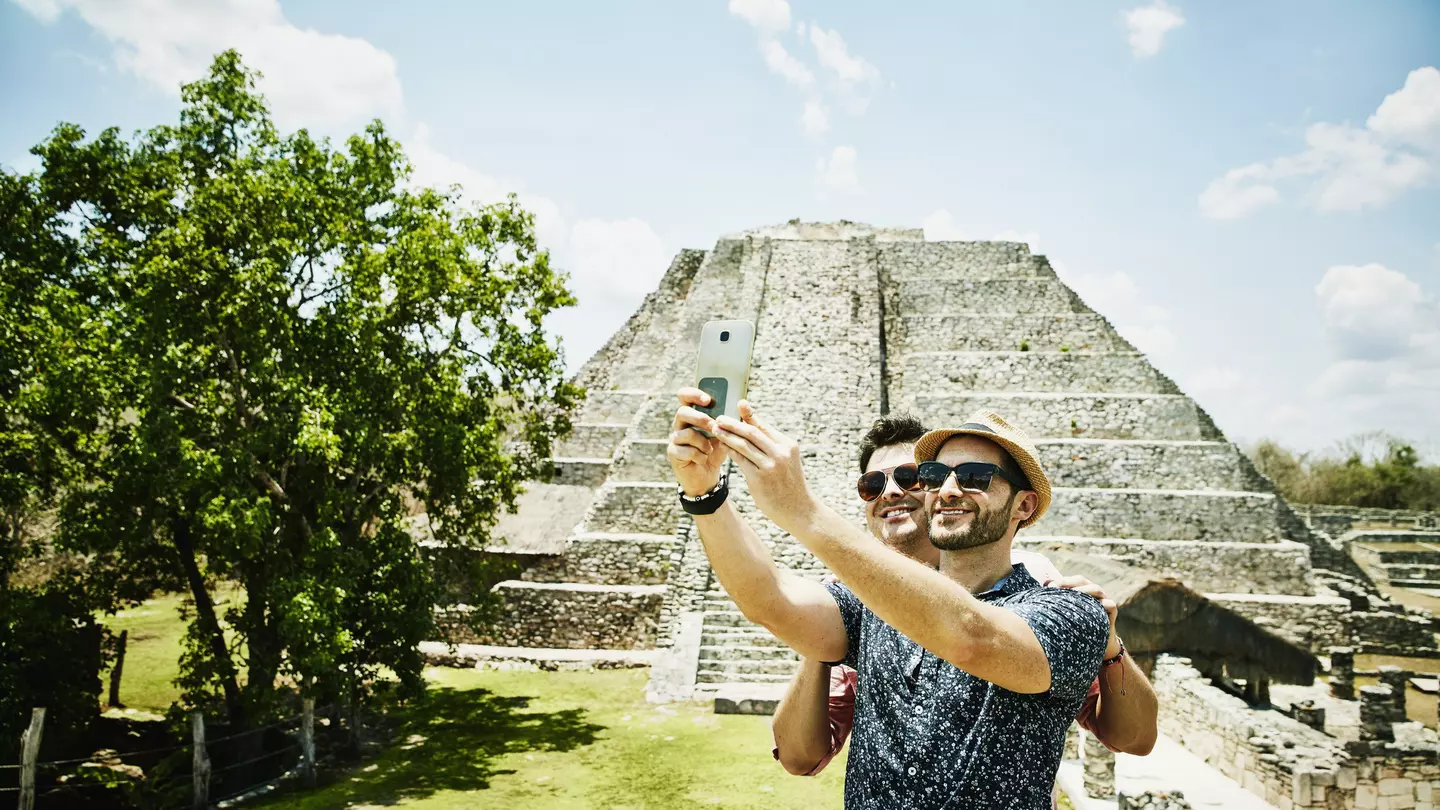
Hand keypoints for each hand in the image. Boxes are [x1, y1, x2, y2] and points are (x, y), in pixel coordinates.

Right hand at [667, 387, 726, 496]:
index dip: (693, 394)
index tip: (708, 400)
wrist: (707, 476)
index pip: (685, 396)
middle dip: (701, 419)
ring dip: (702, 442)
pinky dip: (699, 455)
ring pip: (685, 433)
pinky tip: (704, 459)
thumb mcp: (724, 434)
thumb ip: (729, 421)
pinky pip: (686, 450)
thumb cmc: (715, 451)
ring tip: (709, 449)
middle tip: (714, 427)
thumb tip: (742, 405)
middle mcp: (680, 424)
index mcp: (691, 414)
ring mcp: (675, 439)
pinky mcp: (673, 453)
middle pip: (683, 412)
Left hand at [712, 400, 816, 534]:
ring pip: (743, 445)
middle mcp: (780, 453)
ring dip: (727, 435)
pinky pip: (740, 460)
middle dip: (733, 423)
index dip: (749, 415)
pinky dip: (730, 451)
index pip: (764, 426)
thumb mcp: (786, 460)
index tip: (739, 404)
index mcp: (788, 445)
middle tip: (720, 417)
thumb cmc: (789, 483)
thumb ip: (772, 445)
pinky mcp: (759, 479)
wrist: (799, 510)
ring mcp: (770, 466)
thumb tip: (753, 427)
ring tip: (716, 429)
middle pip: (752, 432)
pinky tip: (722, 446)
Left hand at [1050, 575, 1121, 658]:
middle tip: (1056, 588)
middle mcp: (1092, 593)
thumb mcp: (1066, 615)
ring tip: (1072, 595)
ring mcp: (1104, 600)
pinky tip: (1091, 608)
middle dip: (1069, 583)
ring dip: (1084, 590)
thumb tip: (1039, 594)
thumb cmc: (1077, 629)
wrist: (1096, 646)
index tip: (1047, 586)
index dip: (1060, 581)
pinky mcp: (1112, 612)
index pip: (1071, 580)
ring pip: (1096, 589)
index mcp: (1081, 590)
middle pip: (1082, 581)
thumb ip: (1057, 603)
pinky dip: (1102, 604)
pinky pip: (1110, 604)